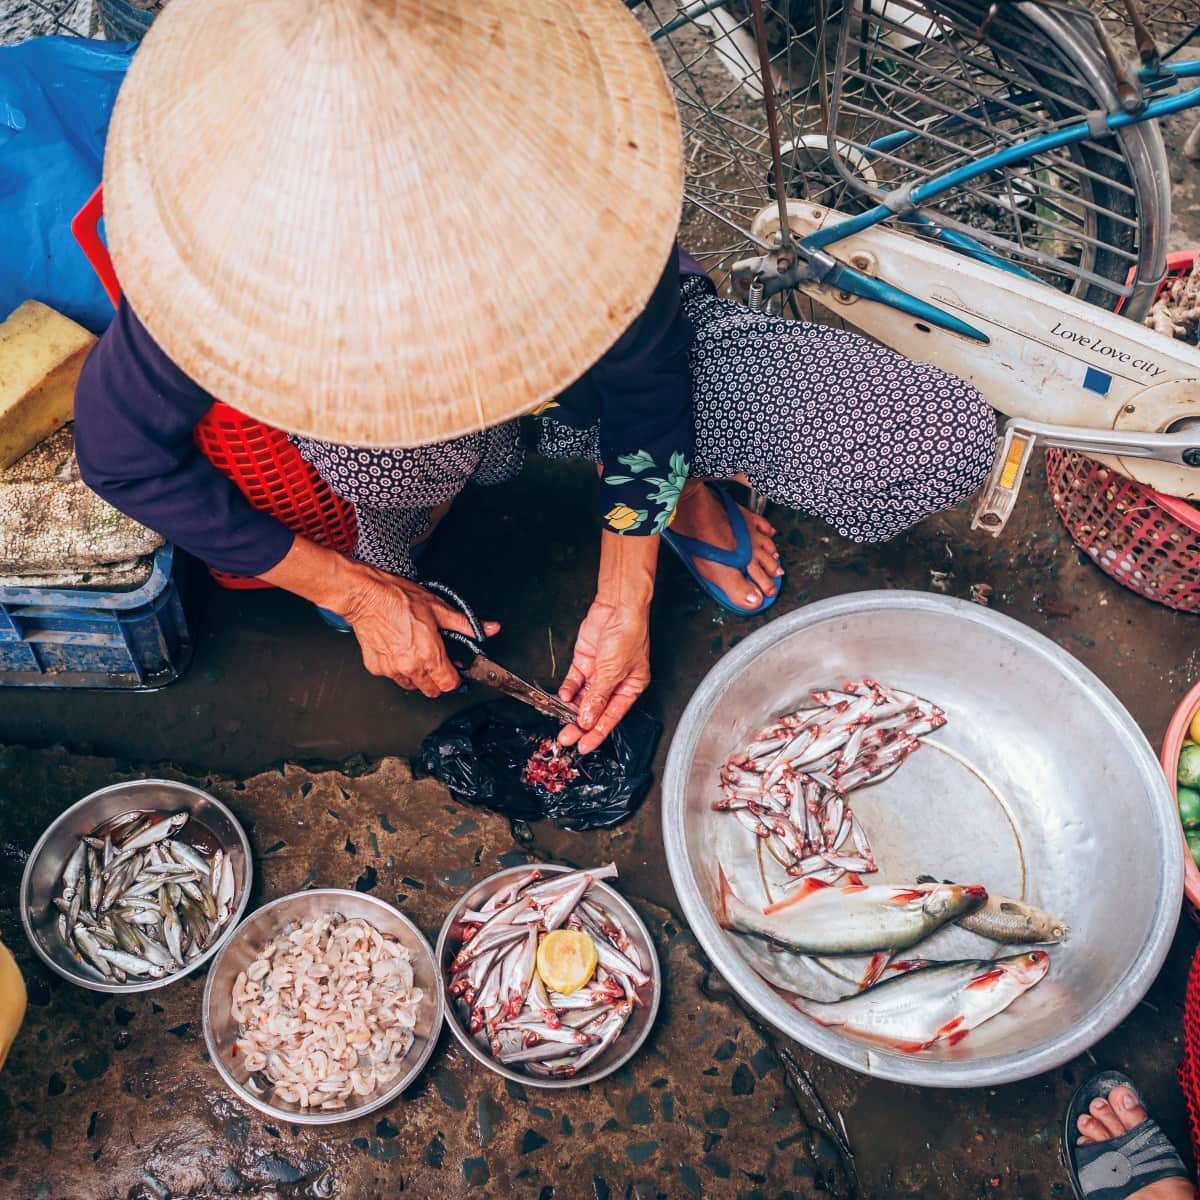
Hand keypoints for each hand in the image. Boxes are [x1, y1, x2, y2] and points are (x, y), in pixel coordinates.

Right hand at [257, 535, 498, 696]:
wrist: (366, 596)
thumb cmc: (398, 599)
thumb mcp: (439, 608)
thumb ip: (466, 624)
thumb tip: (488, 629)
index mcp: (429, 654)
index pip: (449, 685)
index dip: (455, 678)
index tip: (455, 670)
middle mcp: (411, 666)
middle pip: (431, 690)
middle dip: (437, 680)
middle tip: (437, 662)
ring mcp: (392, 669)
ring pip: (411, 685)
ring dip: (417, 676)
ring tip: (416, 654)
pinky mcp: (376, 667)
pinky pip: (392, 675)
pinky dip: (397, 667)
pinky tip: (398, 650)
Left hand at [557, 598, 650, 753]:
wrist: (617, 608)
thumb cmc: (628, 635)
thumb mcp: (613, 672)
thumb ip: (598, 697)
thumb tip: (588, 720)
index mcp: (630, 688)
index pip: (611, 717)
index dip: (597, 733)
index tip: (584, 746)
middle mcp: (615, 682)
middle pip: (595, 709)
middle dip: (580, 724)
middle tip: (566, 737)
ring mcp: (598, 672)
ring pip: (583, 697)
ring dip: (572, 709)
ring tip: (561, 721)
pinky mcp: (585, 662)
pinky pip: (574, 681)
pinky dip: (568, 689)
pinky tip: (563, 697)